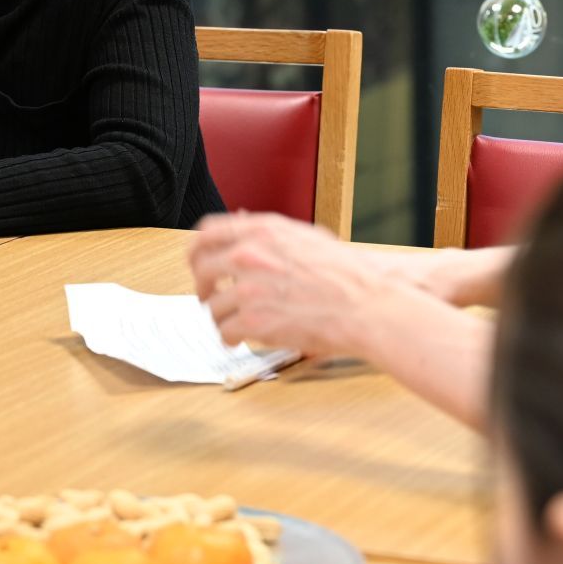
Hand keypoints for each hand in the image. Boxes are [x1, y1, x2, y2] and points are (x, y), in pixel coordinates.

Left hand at [188, 212, 402, 358]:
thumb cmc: (345, 275)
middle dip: (203, 287)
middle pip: (201, 269)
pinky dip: (230, 338)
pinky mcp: (253, 320)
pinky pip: (225, 331)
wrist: (365, 304)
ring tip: (235, 324)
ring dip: (222, 317)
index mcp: (261, 231)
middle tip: (209, 297)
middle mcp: (248, 255)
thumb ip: (268, 234)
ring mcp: (248, 288)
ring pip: (213, 306)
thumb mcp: (305, 237)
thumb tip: (242, 224)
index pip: (207, 233)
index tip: (198, 263)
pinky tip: (239, 340)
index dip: (198, 251)